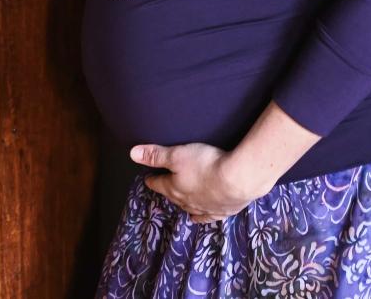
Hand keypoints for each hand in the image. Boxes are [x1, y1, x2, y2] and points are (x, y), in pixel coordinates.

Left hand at [129, 140, 272, 223]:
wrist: (237, 180)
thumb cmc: (205, 165)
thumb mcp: (178, 154)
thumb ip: (156, 155)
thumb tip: (132, 153)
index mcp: (174, 188)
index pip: (159, 184)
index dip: (152, 179)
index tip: (148, 178)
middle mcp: (187, 202)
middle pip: (173, 196)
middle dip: (168, 191)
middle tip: (165, 186)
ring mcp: (205, 208)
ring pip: (189, 208)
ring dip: (184, 204)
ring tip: (181, 201)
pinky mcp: (222, 211)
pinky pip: (207, 216)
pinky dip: (202, 216)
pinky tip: (199, 216)